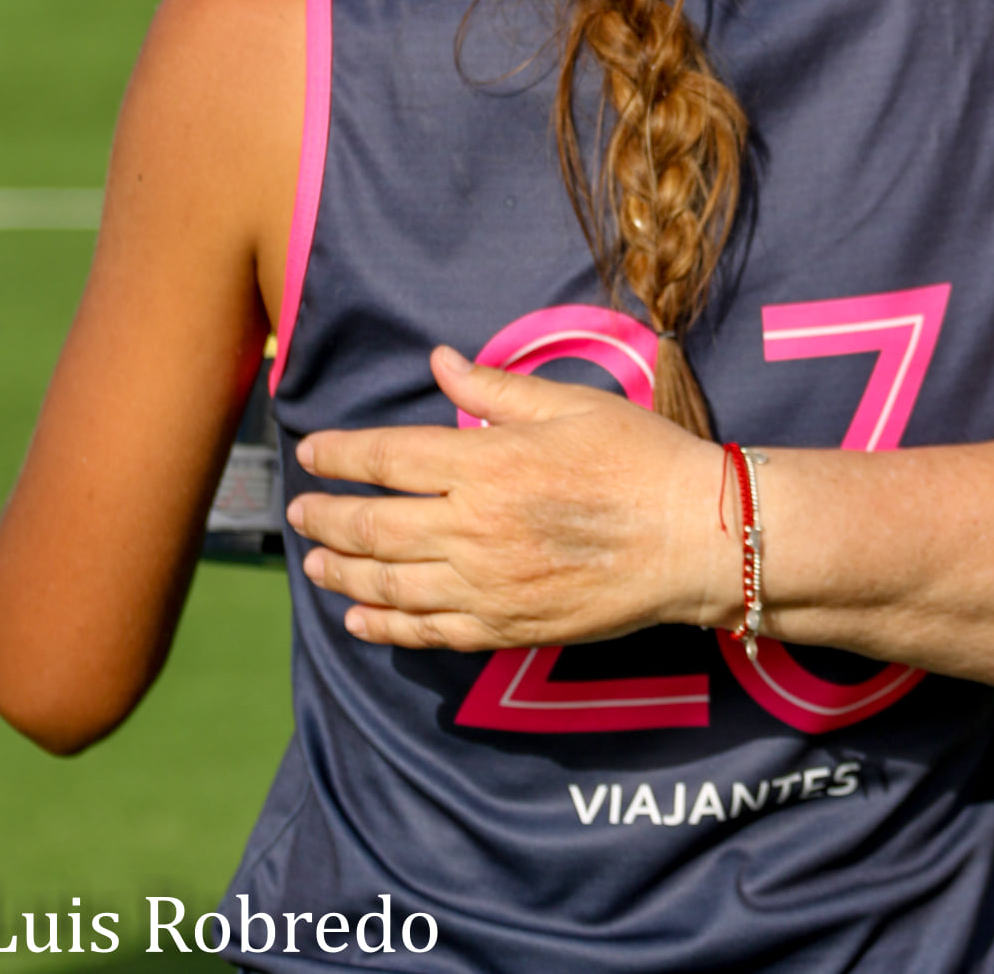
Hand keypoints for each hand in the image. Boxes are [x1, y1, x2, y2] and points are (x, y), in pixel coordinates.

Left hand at [286, 346, 732, 649]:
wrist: (695, 538)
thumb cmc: (640, 458)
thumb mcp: (571, 405)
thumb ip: (496, 388)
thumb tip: (440, 362)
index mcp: (488, 462)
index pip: (388, 457)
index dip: (341, 455)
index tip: (310, 452)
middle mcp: (474, 527)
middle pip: (373, 524)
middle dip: (325, 516)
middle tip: (298, 512)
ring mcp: (486, 585)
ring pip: (389, 582)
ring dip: (342, 570)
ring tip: (315, 560)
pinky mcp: (506, 627)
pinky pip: (426, 631)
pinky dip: (383, 625)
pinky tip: (360, 617)